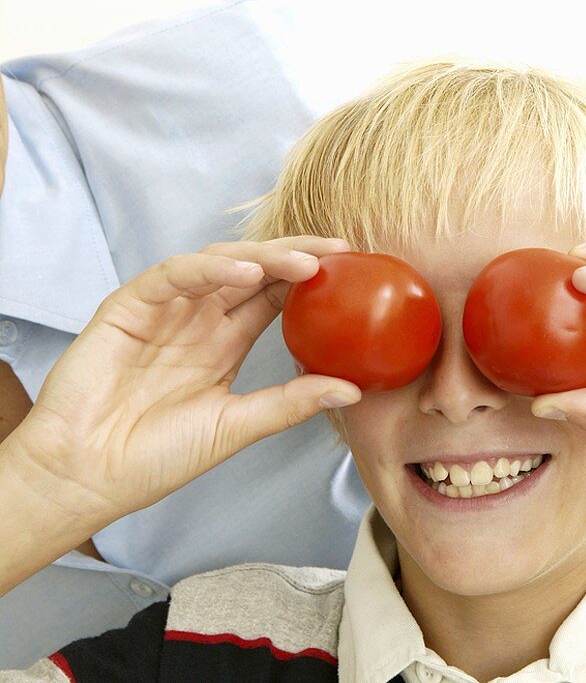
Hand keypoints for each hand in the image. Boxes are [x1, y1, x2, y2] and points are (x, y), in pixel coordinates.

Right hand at [3, 237, 362, 524]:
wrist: (88, 476)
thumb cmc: (156, 458)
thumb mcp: (237, 427)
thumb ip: (291, 404)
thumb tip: (353, 389)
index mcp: (224, 343)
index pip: (274, 296)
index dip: (312, 280)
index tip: (354, 271)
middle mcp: (198, 319)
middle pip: (254, 271)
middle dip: (297, 255)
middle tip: (339, 251)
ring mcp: (165, 310)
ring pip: (219, 262)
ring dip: (263, 257)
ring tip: (304, 262)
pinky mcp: (129, 307)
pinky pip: (173, 275)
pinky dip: (210, 267)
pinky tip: (245, 271)